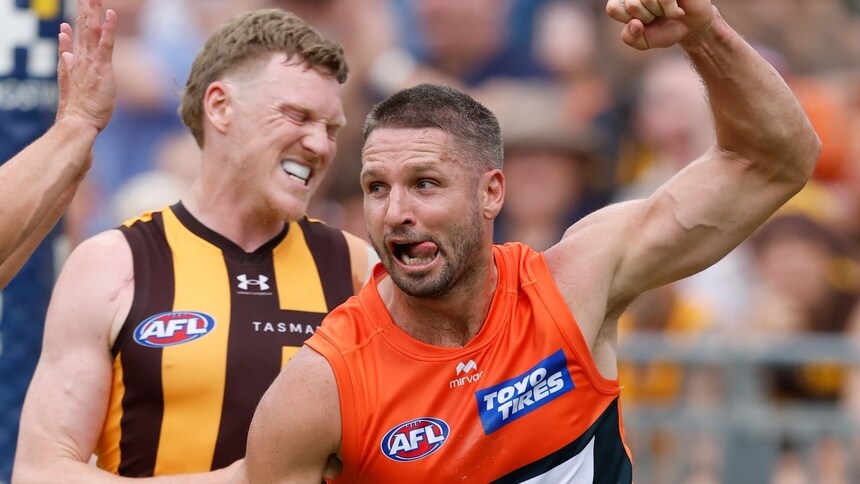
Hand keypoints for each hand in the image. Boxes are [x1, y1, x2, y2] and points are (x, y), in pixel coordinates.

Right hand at [56, 0, 116, 131]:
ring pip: (92, 31)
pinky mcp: (101, 67)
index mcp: (74, 62)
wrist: (77, 121)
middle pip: (82, 29)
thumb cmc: (78, 110)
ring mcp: (90, 62)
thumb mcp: (71, 86)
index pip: (77, 38)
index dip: (77, 24)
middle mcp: (80, 58)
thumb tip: (64, 52)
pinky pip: (106, 43)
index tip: (77, 12)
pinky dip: (108, 28)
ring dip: (93, 12)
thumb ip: (67, 67)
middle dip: (84, 11)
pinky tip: (110, 14)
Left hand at [605, 0, 717, 49]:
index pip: (613, 8)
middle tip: (656, 17)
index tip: (640, 23)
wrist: (690, 28)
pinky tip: (677, 11)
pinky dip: (671, 10)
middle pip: (631, 4)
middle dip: (646, 17)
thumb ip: (630, 37)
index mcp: (623, 0)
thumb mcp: (643, 41)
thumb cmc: (664, 30)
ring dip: (659, 12)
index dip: (628, 20)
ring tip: (666, 12)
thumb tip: (635, 23)